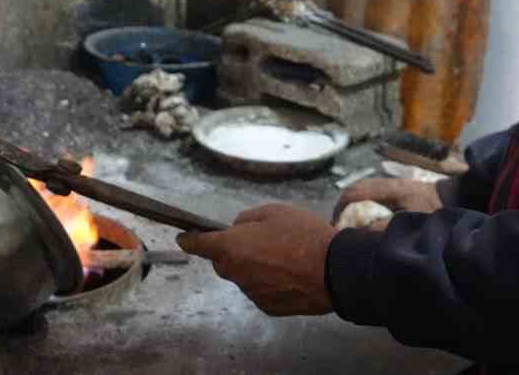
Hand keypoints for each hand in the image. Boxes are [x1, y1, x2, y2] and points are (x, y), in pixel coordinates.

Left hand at [176, 204, 335, 315]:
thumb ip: (248, 219)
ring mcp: (252, 293)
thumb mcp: (274, 212)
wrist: (335, 271)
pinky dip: (267, 282)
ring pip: (243, 277)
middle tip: (256, 240)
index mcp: (232, 247)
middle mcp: (236, 273)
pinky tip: (289, 274)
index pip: (200, 244)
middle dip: (231, 252)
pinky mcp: (268, 307)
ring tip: (282, 256)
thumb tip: (237, 228)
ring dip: (252, 267)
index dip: (190, 240)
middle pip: (223, 262)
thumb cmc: (303, 235)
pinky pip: (259, 290)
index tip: (183, 238)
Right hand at [332, 178, 442, 220]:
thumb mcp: (412, 220)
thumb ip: (387, 225)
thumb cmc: (436, 209)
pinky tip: (364, 219)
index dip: (341, 208)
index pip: (354, 192)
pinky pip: (371, 193)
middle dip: (342, 207)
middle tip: (338, 227)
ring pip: (361, 190)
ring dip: (351, 205)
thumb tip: (362, 230)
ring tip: (348, 224)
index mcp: (389, 189)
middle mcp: (386, 183)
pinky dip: (361, 204)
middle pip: (354, 189)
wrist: (455, 195)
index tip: (336, 226)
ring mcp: (391, 184)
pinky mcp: (396, 189)